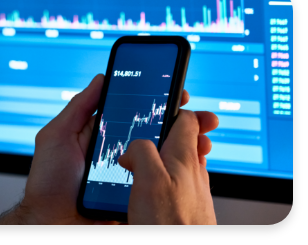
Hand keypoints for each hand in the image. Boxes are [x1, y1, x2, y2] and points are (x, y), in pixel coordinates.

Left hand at [0, 74, 195, 224]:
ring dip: (188, 148)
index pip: (137, 114)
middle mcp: (120, 153)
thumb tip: (101, 79)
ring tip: (203, 142)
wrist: (51, 224)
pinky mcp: (135, 196)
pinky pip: (160, 184)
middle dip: (183, 124)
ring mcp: (130, 175)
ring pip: (164, 159)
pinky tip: (193, 167)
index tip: (180, 95)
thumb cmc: (48, 183)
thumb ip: (79, 108)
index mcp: (104, 136)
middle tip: (203, 119)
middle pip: (157, 134)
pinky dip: (179, 177)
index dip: (159, 103)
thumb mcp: (57, 137)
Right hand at [118, 109, 218, 224]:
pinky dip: (164, 178)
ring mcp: (192, 191)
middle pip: (185, 140)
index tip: (167, 103)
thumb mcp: (148, 180)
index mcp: (184, 157)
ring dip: (163, 157)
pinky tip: (150, 188)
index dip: (176, 108)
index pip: (188, 119)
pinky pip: (176, 183)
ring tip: (144, 161)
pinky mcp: (187, 207)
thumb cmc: (169, 224)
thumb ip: (141, 152)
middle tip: (150, 133)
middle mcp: (192, 172)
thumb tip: (134, 146)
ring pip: (180, 163)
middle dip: (168, 133)